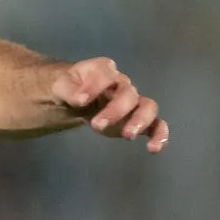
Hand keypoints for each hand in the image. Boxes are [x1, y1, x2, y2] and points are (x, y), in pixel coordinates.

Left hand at [53, 58, 168, 151]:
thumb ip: (69, 90)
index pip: (106, 73)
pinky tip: (154, 148)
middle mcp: (122, 84)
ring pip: (147, 107)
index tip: (80, 100)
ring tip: (128, 135)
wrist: (76, 98)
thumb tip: (80, 99)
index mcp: (103, 71)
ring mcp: (132, 102)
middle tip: (96, 125)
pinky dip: (159, 135)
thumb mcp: (61, 86)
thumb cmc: (70, 88)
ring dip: (140, 121)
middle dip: (115, 110)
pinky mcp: (137, 120)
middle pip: (128, 93)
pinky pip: (156, 125)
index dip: (95, 86)